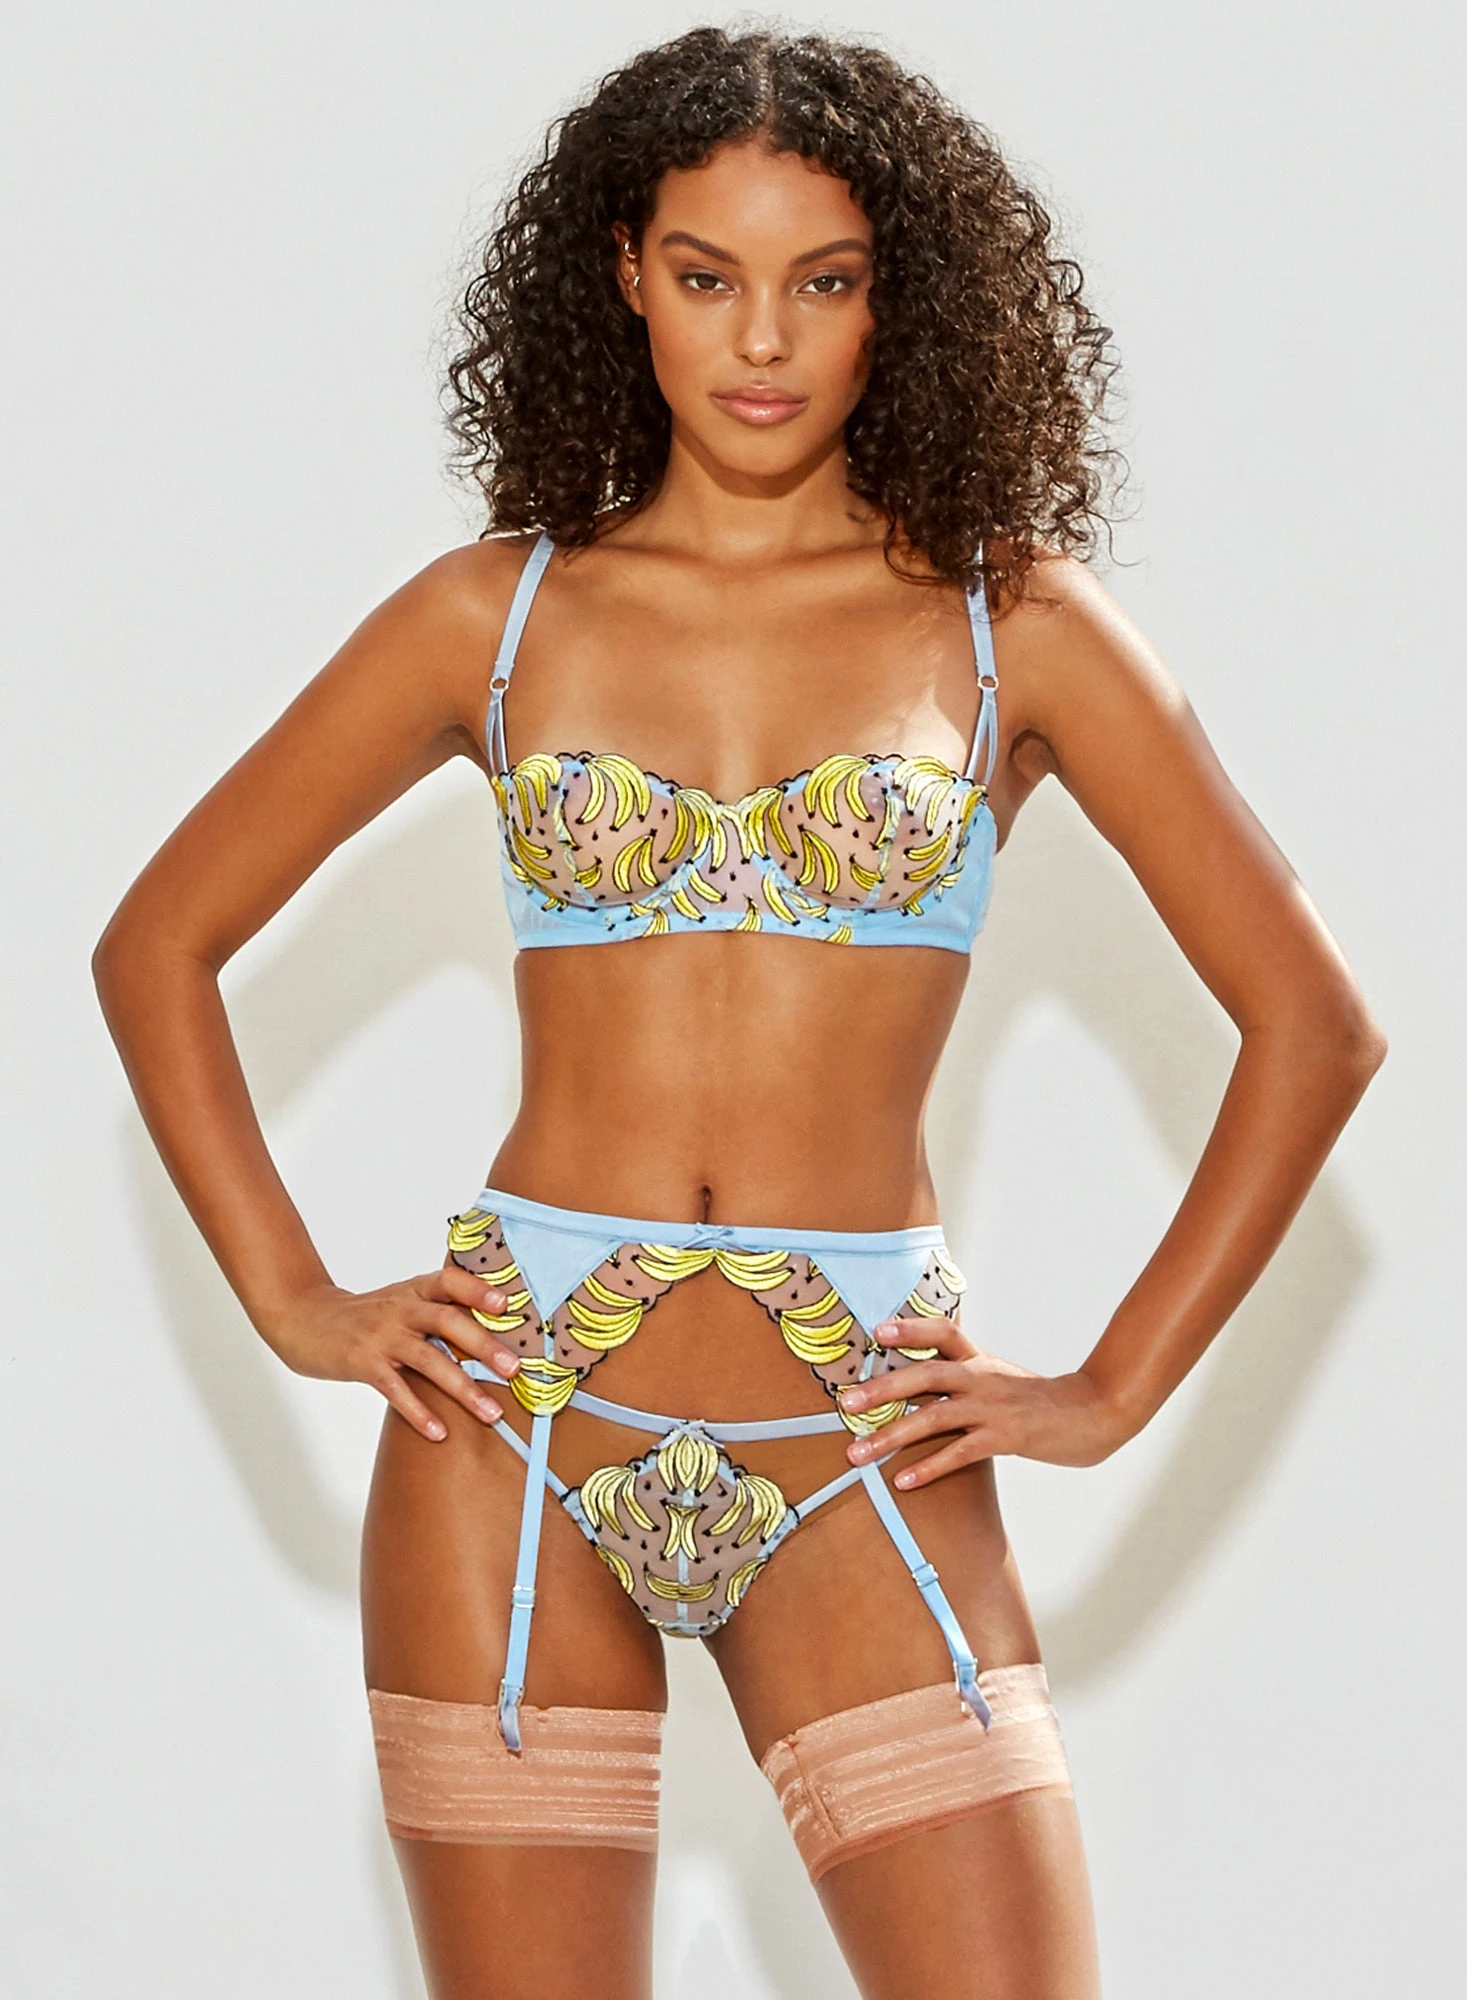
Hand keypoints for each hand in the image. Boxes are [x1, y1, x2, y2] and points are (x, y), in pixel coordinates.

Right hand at [264, 1266, 520, 1441]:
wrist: (305, 1319)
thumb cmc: (365, 1316)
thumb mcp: (400, 1301)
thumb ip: (436, 1311)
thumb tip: (491, 1333)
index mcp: (414, 1290)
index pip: (449, 1281)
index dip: (478, 1290)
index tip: (507, 1305)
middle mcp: (401, 1309)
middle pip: (448, 1321)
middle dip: (484, 1346)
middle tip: (515, 1369)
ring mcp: (381, 1336)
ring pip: (429, 1360)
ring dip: (463, 1388)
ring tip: (490, 1413)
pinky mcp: (363, 1363)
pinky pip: (396, 1389)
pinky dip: (419, 1411)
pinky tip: (439, 1432)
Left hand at [839, 1313, 1127, 1487]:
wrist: (1094, 1412)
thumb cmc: (1040, 1399)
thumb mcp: (1000, 1377)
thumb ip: (964, 1375)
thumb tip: (919, 1380)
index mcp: (980, 1359)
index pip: (943, 1332)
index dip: (910, 1329)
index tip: (877, 1330)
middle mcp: (982, 1377)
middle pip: (926, 1373)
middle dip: (882, 1388)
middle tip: (847, 1402)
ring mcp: (993, 1407)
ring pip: (933, 1417)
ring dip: (891, 1436)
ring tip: (857, 1454)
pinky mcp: (1006, 1438)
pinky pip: (958, 1453)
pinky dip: (928, 1467)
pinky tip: (903, 1481)